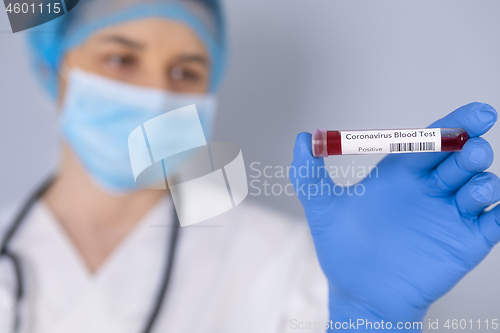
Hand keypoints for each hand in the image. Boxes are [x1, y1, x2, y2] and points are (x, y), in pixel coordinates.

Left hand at [291, 103, 499, 331]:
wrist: (361, 294)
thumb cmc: (342, 249)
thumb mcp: (322, 209)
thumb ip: (311, 173)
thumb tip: (304, 137)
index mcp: (402, 172)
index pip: (432, 140)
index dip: (454, 124)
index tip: (475, 113)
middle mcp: (430, 188)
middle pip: (461, 157)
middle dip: (472, 146)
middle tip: (475, 143)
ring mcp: (450, 214)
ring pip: (481, 185)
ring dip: (483, 179)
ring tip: (474, 182)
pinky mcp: (467, 242)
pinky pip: (494, 221)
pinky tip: (496, 208)